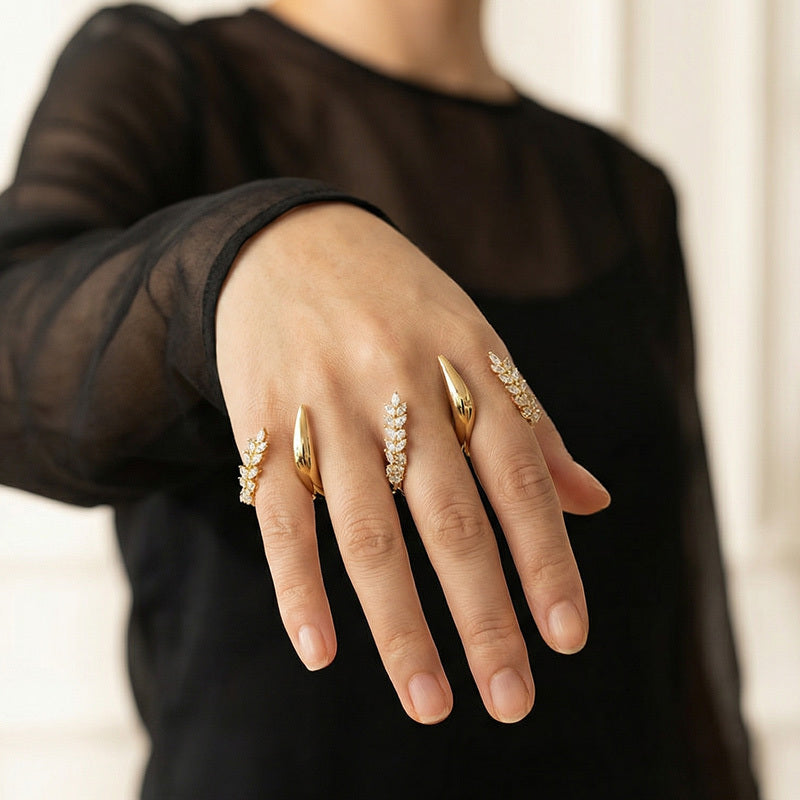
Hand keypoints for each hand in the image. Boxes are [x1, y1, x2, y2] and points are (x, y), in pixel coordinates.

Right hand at [215, 203, 609, 723]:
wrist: (287, 240)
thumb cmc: (397, 302)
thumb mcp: (476, 342)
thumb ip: (530, 426)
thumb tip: (594, 505)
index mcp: (467, 367)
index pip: (520, 481)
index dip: (548, 562)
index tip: (566, 638)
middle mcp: (402, 390)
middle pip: (451, 521)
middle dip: (484, 617)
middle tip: (510, 701)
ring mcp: (328, 409)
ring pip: (368, 532)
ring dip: (400, 626)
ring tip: (430, 701)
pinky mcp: (264, 423)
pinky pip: (282, 514)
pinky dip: (298, 586)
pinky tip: (320, 651)